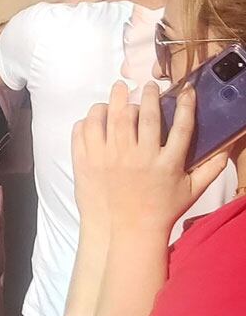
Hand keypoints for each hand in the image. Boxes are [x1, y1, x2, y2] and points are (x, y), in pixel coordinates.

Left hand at [72, 82, 229, 240]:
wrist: (128, 230)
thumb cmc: (163, 209)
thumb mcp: (191, 190)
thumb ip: (210, 168)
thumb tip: (229, 147)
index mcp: (167, 163)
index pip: (180, 126)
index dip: (185, 104)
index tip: (186, 89)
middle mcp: (139, 157)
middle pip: (143, 115)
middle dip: (147, 95)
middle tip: (147, 85)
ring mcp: (111, 158)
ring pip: (112, 117)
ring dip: (116, 99)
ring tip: (120, 90)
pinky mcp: (88, 162)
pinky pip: (86, 131)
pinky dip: (91, 118)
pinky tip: (99, 114)